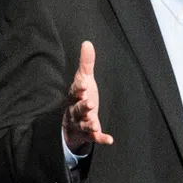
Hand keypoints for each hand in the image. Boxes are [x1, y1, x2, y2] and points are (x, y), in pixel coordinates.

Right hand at [63, 40, 111, 154]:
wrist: (72, 122)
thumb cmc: (80, 96)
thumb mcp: (83, 79)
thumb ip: (86, 64)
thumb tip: (87, 42)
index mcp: (74, 96)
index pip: (75, 92)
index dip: (79, 89)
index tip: (84, 85)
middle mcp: (76, 110)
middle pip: (78, 109)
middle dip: (83, 107)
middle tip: (90, 104)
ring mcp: (81, 123)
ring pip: (84, 124)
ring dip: (89, 124)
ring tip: (95, 123)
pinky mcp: (88, 134)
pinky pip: (94, 137)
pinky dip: (101, 138)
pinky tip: (110, 140)